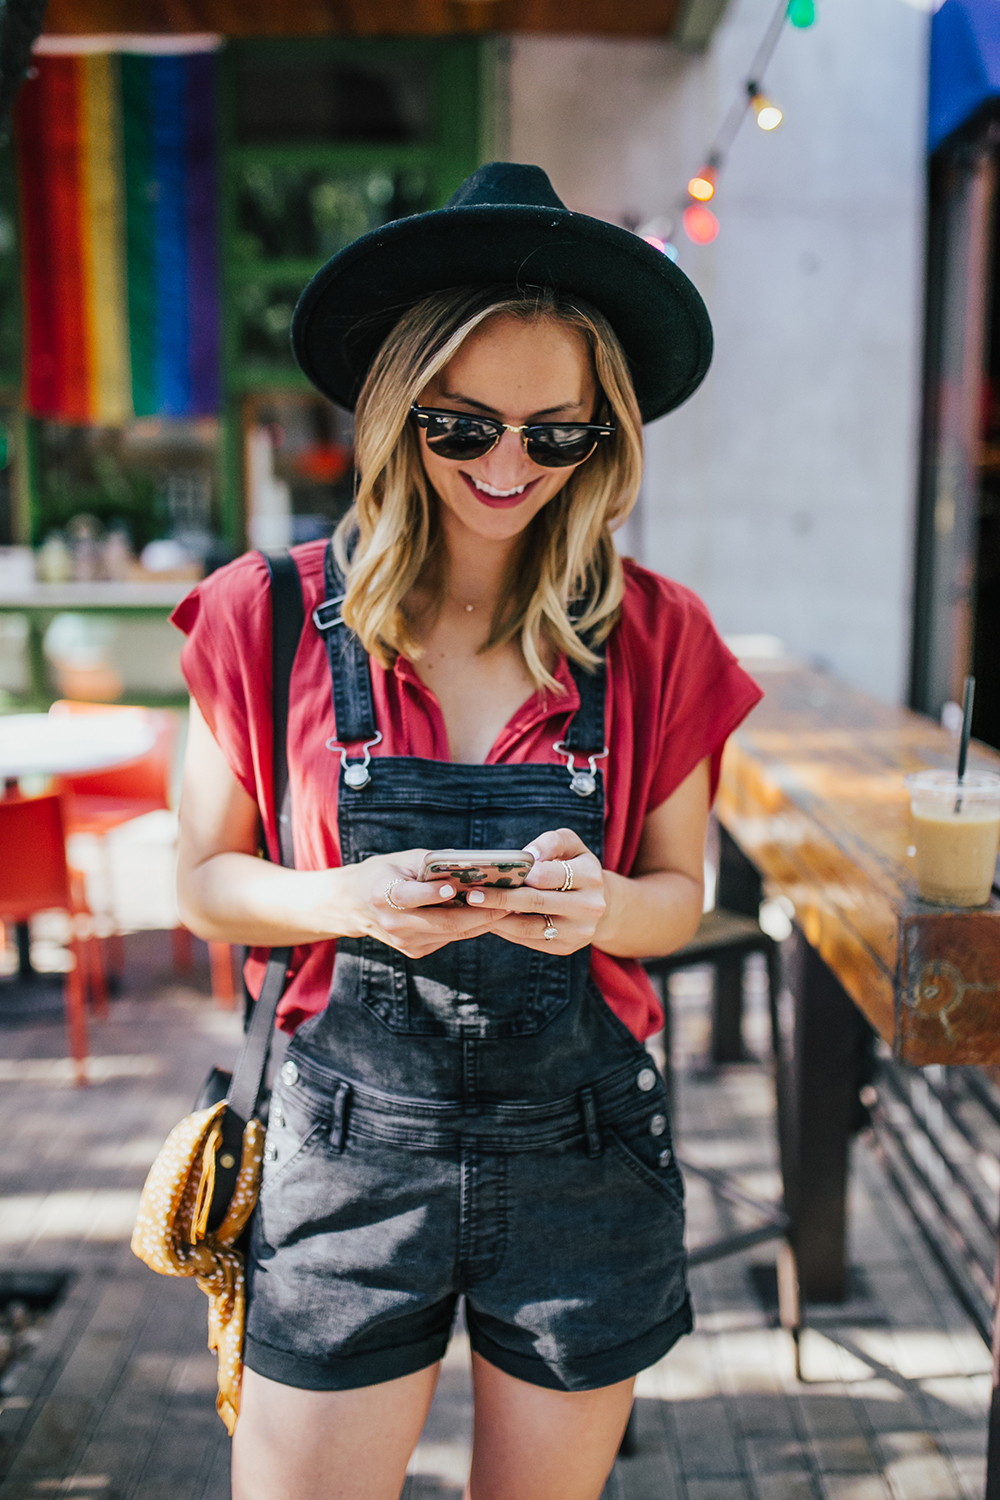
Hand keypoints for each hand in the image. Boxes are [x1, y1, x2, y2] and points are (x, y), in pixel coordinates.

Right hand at [339, 849, 507, 959]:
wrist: (353, 905)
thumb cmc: (384, 873)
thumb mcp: (402, 860)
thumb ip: (433, 863)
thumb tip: (472, 864)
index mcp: (382, 895)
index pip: (409, 897)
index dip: (430, 894)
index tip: (452, 888)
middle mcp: (393, 923)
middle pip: (443, 922)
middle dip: (480, 913)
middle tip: (509, 901)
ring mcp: (405, 942)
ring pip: (452, 933)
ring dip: (483, 921)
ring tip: (509, 906)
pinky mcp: (415, 951)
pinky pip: (449, 937)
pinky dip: (470, 926)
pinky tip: (489, 914)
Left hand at [465, 829, 606, 953]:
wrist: (599, 902)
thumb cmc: (575, 866)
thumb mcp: (570, 845)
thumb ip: (550, 843)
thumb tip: (528, 856)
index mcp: (591, 876)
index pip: (552, 875)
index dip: (524, 874)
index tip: (496, 872)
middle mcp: (589, 906)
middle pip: (538, 903)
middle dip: (502, 899)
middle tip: (473, 895)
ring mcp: (579, 931)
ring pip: (531, 928)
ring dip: (499, 920)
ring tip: (474, 910)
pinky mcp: (565, 947)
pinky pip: (530, 941)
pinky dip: (506, 931)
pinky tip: (488, 920)